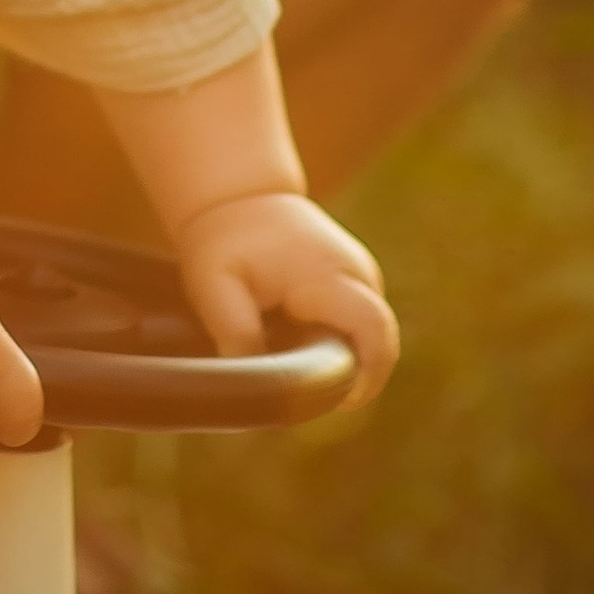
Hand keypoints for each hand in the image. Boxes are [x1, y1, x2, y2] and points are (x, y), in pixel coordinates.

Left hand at [171, 190, 398, 405]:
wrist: (237, 192)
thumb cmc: (223, 239)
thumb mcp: (213, 284)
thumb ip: (234, 330)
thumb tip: (253, 383)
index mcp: (327, 274)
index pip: (374, 329)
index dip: (370, 374)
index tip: (343, 401)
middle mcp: (357, 273)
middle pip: (379, 341)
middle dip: (354, 375)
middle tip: (304, 390)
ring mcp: (359, 274)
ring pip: (369, 336)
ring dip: (342, 357)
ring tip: (290, 355)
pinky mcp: (353, 279)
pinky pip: (357, 324)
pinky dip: (335, 341)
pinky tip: (294, 340)